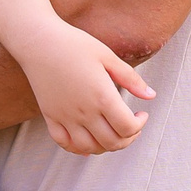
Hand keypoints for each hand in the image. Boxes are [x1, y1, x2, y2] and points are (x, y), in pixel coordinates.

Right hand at [16, 21, 154, 154]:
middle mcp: (83, 112)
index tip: (141, 114)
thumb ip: (131, 78)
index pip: (127, 127)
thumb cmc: (74, 44)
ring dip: (105, 146)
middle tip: (131, 126)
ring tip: (111, 132)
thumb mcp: (107, 56)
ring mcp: (65, 117)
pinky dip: (78, 148)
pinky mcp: (50, 116)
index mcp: (102, 96)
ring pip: (89, 148)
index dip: (140, 125)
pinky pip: (64, 144)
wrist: (38, 41)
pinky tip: (87, 141)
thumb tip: (151, 96)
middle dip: (128, 139)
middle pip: (112, 142)